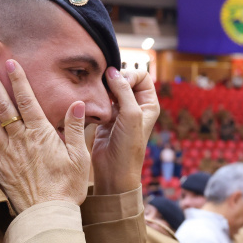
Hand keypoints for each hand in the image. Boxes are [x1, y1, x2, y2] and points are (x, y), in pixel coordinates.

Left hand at [0, 59, 89, 212]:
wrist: (48, 214)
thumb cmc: (67, 187)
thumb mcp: (80, 157)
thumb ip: (76, 128)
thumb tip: (79, 103)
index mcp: (41, 134)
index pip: (27, 100)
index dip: (18, 80)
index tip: (9, 62)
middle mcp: (21, 140)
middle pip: (4, 106)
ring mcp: (8, 153)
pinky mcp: (0, 167)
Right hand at [90, 68, 159, 194]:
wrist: (114, 171)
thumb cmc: (128, 147)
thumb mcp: (130, 114)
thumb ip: (123, 90)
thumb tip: (112, 71)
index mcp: (149, 104)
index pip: (142, 76)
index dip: (130, 75)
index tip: (119, 83)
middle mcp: (136, 106)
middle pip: (126, 79)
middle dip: (115, 80)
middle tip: (105, 89)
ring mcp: (121, 111)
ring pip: (112, 89)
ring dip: (104, 89)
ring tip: (98, 95)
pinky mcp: (106, 117)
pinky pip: (102, 100)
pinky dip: (97, 98)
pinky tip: (93, 103)